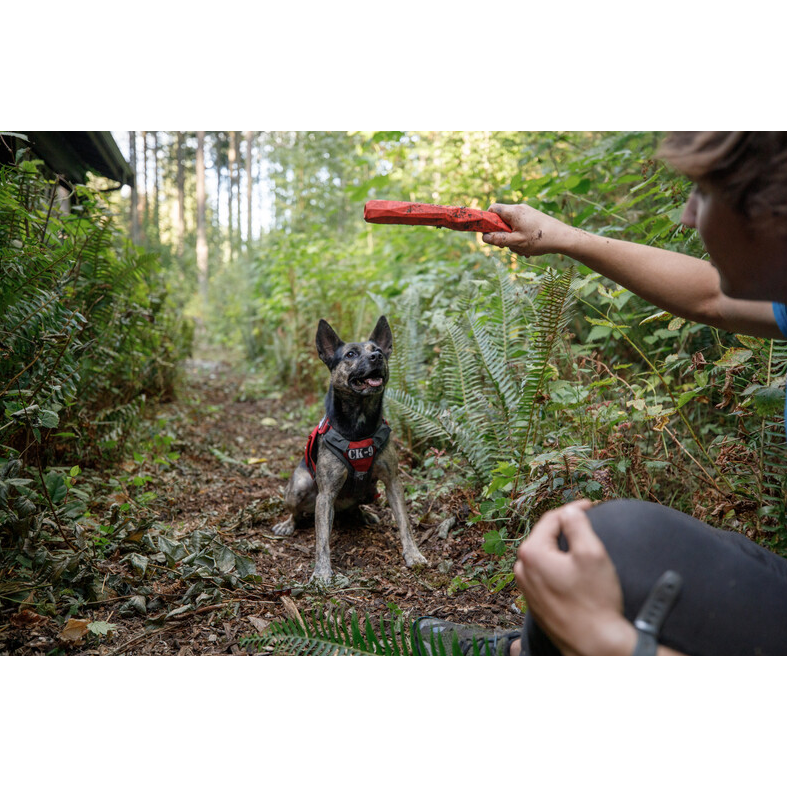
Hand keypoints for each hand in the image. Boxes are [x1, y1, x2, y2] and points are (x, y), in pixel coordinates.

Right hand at [482, 203, 573, 257]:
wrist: (563, 238)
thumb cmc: (540, 240)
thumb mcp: (516, 242)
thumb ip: (498, 240)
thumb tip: (484, 237)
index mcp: (514, 212)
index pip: (493, 209)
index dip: (487, 220)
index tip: (489, 233)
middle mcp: (520, 209)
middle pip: (501, 219)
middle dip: (502, 234)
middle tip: (507, 246)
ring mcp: (527, 213)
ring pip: (511, 226)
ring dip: (512, 239)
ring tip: (522, 249)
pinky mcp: (533, 219)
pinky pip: (520, 227)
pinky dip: (520, 238)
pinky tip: (528, 248)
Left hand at [514, 500, 636, 655]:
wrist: (595, 645)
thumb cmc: (595, 600)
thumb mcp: (591, 553)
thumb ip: (577, 524)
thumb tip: (569, 510)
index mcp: (531, 553)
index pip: (551, 519)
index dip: (572, 509)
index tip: (592, 506)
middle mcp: (521, 570)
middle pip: (544, 537)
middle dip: (565, 527)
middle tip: (588, 520)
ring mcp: (526, 588)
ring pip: (543, 555)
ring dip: (560, 546)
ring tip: (581, 541)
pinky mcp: (535, 602)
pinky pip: (545, 574)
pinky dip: (558, 565)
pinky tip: (575, 568)